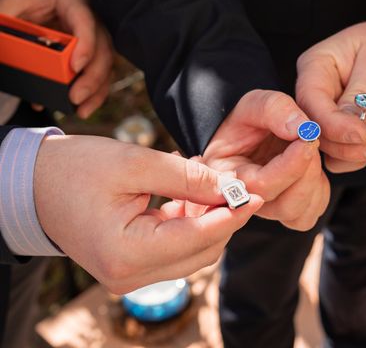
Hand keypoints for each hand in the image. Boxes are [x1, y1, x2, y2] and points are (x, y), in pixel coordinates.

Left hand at [0, 0, 112, 117]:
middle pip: (103, 50)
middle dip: (92, 78)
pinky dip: (92, 91)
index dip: (85, 45)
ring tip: (81, 110)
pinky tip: (79, 107)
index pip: (86, 22)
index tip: (75, 67)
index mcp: (73, 2)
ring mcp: (95, 37)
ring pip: (106, 65)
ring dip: (97, 90)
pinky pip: (98, 72)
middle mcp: (92, 21)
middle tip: (75, 97)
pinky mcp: (92, 51)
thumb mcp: (13, 3)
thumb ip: (5, 24)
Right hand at [34, 135, 261, 293]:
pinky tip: (191, 193)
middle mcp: (129, 276)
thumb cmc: (75, 169)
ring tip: (207, 181)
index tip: (257, 194)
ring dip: (209, 219)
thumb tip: (230, 188)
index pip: (198, 238)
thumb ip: (186, 177)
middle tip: (233, 182)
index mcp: (125, 254)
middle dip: (224, 217)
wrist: (33, 185)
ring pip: (193, 252)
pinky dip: (191, 223)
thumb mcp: (134, 163)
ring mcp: (129, 276)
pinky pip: (176, 249)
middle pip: (202, 251)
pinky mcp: (131, 267)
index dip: (232, 215)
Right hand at [203, 90, 329, 230]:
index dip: (290, 165)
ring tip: (307, 148)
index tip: (308, 138)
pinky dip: (319, 187)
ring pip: (301, 213)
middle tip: (311, 137)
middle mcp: (246, 203)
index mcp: (225, 179)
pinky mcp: (289, 212)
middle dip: (305, 169)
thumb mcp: (254, 103)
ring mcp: (268, 211)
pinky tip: (309, 164)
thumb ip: (274, 109)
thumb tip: (301, 129)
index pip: (260, 186)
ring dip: (314, 178)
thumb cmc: (249, 120)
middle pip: (284, 205)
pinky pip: (312, 211)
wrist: (257, 128)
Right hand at [296, 21, 365, 172]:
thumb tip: (349, 127)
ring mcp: (330, 118)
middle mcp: (317, 96)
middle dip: (351, 146)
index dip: (332, 124)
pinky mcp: (345, 135)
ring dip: (365, 152)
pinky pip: (351, 157)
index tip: (362, 135)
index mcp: (315, 68)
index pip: (310, 102)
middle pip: (319, 132)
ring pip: (334, 151)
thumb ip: (363, 94)